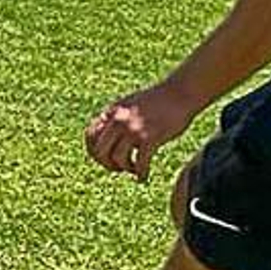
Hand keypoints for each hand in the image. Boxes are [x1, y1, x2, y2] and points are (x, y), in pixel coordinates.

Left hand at [85, 80, 199, 181]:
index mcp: (112, 111)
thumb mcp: (130, 103)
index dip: (94, 151)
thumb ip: (118, 117)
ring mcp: (133, 129)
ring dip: (125, 168)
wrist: (181, 92)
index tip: (104, 159)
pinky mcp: (150, 138)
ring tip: (133, 169)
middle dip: (106, 164)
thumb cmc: (159, 99)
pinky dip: (141, 174)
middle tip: (118, 168)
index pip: (90, 136)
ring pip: (117, 159)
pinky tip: (144, 177)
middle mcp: (118, 120)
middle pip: (99, 151)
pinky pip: (140, 163)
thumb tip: (109, 136)